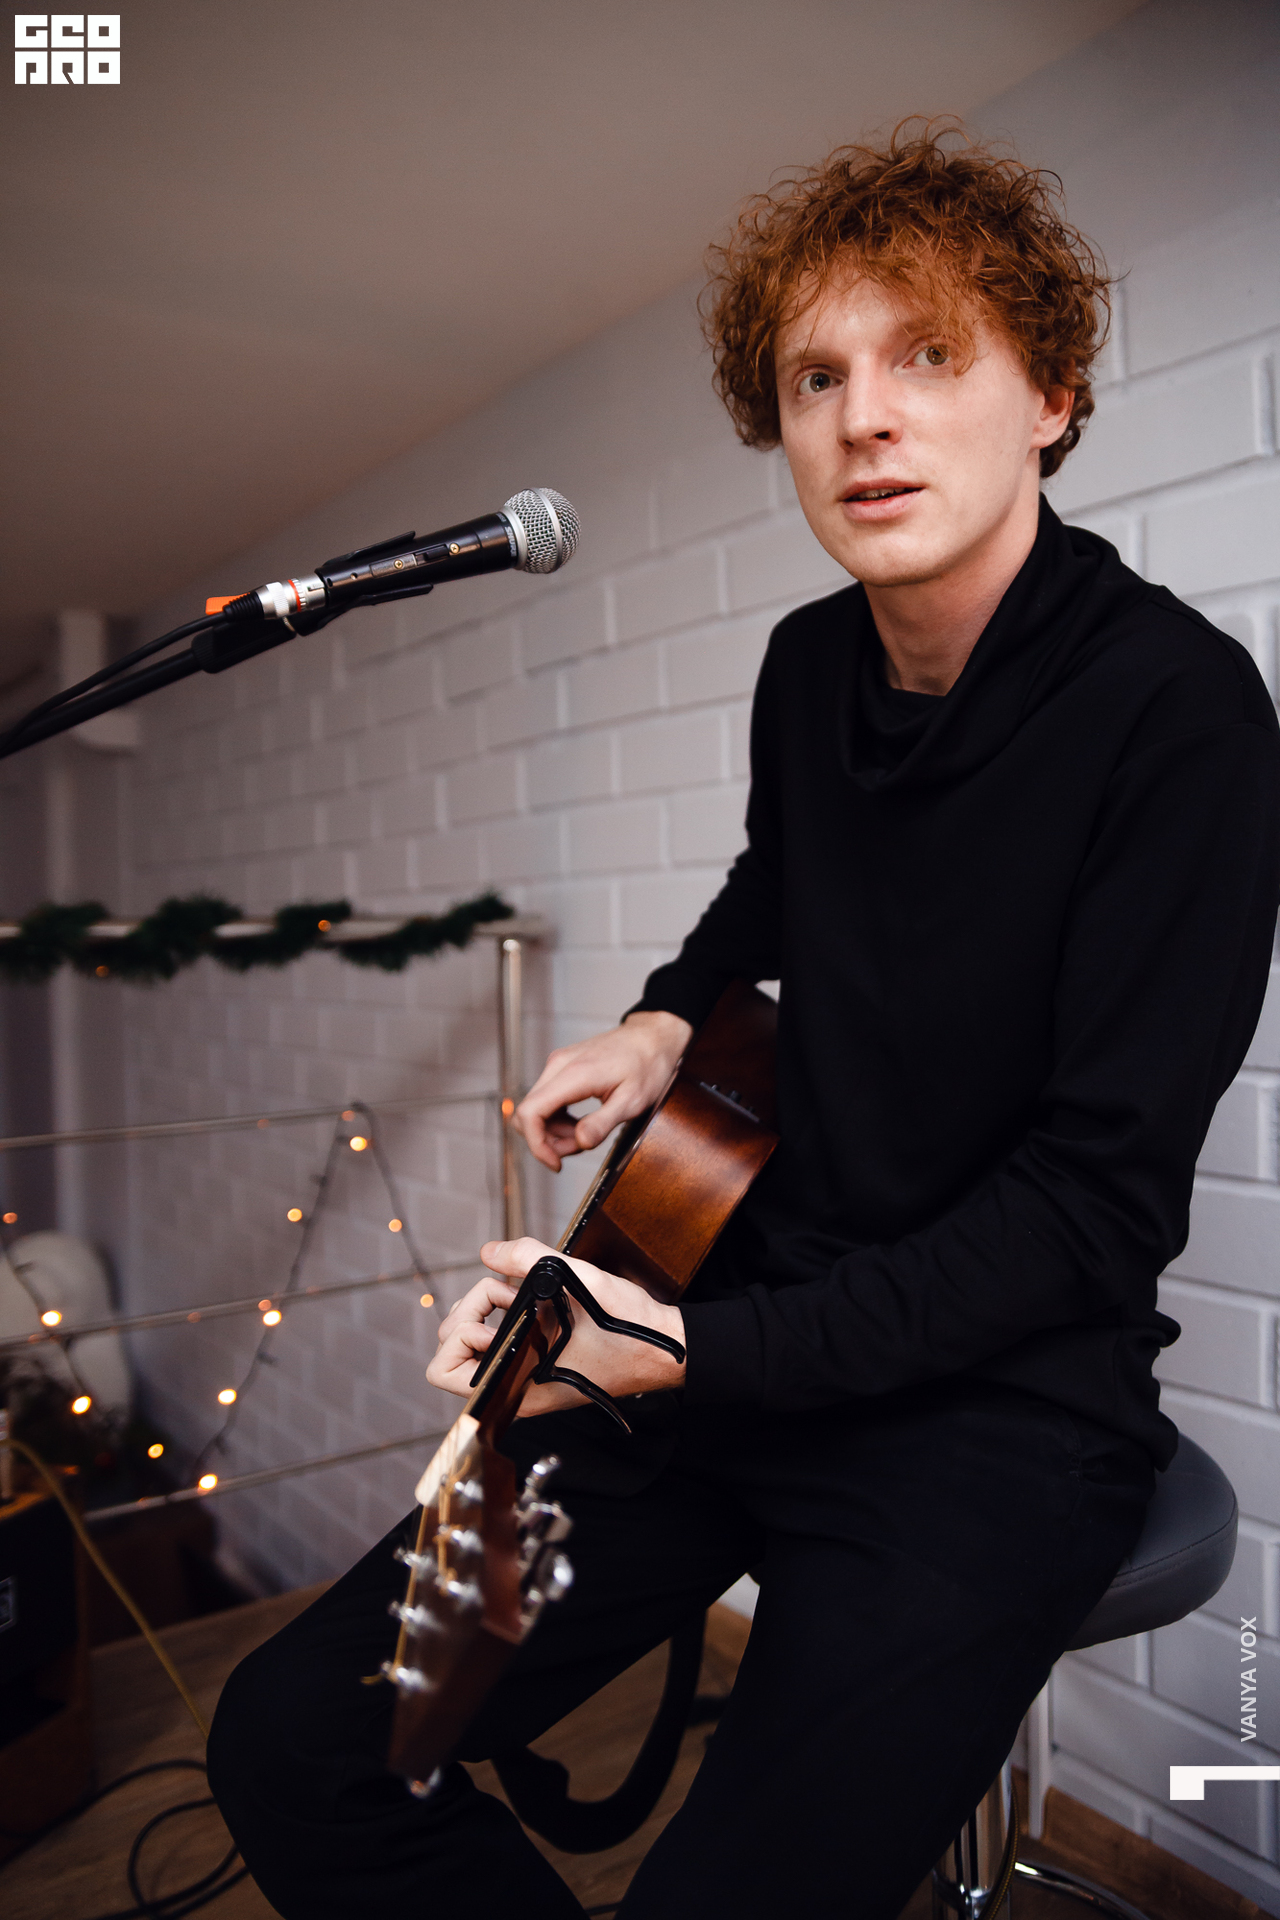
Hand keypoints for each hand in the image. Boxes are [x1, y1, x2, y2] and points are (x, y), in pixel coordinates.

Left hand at [426, 1237, 685, 1415]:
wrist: (665, 1348)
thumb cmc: (628, 1330)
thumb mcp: (577, 1281)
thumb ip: (528, 1258)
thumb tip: (490, 1250)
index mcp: (519, 1385)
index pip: (444, 1371)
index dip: (460, 1333)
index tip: (495, 1317)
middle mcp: (516, 1388)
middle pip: (451, 1352)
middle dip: (471, 1313)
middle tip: (503, 1295)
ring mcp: (526, 1379)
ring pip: (475, 1346)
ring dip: (487, 1311)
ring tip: (518, 1294)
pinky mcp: (538, 1367)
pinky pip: (501, 1343)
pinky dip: (507, 1316)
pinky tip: (533, 1300)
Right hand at [515, 1011, 692, 1170]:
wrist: (652, 1038)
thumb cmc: (647, 1065)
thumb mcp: (633, 1101)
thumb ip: (604, 1123)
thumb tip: (580, 1142)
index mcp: (574, 1074)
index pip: (530, 1113)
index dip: (536, 1145)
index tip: (556, 1163)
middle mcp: (558, 1065)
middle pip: (527, 1113)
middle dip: (548, 1141)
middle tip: (580, 1147)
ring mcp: (558, 1064)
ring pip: (535, 1109)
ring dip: (554, 1132)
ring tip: (586, 1134)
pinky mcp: (561, 1068)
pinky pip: (546, 1100)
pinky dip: (558, 1119)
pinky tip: (581, 1123)